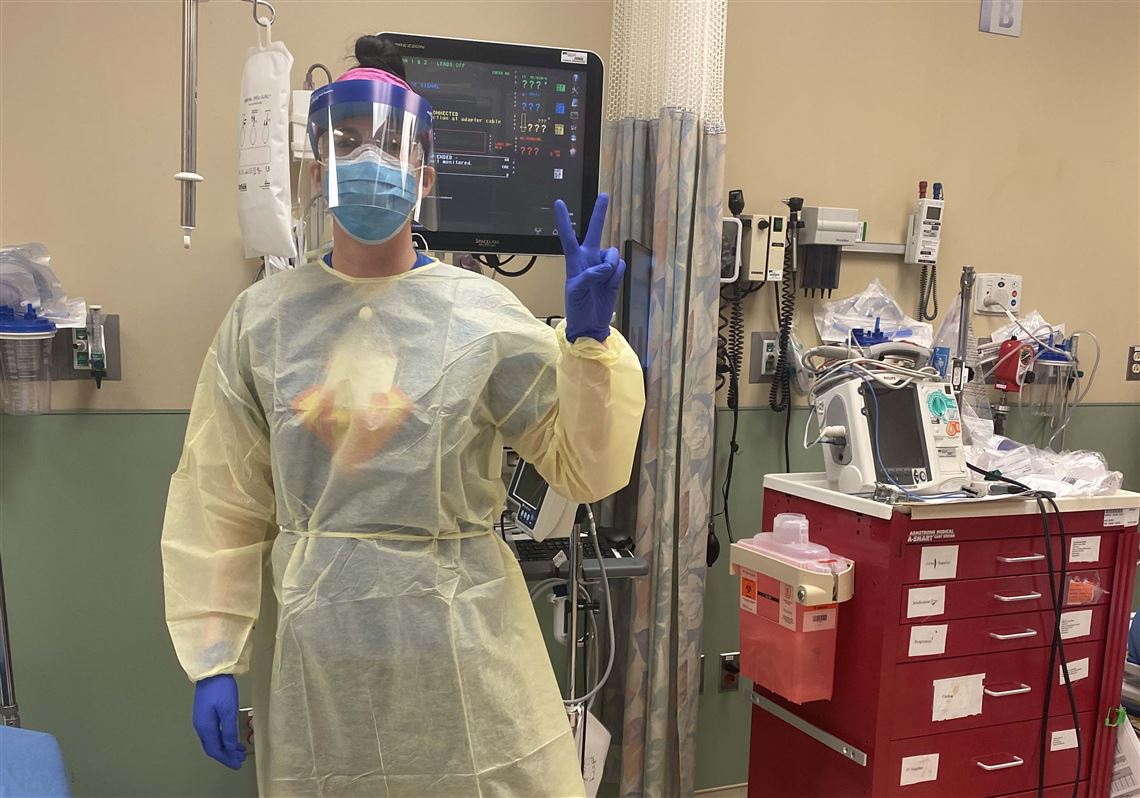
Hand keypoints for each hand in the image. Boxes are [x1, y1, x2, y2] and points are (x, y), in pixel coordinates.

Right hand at [192, 674, 244, 769]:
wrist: (211, 671)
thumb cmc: (221, 689)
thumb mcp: (228, 710)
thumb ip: (229, 730)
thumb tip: (230, 747)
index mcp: (205, 727)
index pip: (215, 749)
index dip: (226, 758)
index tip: (237, 763)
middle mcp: (200, 726)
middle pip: (212, 747)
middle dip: (226, 755)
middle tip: (239, 759)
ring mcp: (201, 720)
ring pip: (212, 740)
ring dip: (225, 747)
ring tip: (238, 750)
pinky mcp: (205, 714)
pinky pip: (213, 732)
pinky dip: (222, 738)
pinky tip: (230, 737)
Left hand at [555, 193, 624, 342]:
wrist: (591, 324)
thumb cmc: (577, 308)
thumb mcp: (576, 292)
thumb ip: (588, 276)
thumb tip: (604, 266)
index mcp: (574, 261)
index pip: (568, 237)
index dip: (563, 220)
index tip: (558, 202)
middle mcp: (589, 259)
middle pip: (595, 231)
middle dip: (599, 213)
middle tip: (604, 196)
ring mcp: (603, 265)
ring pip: (613, 253)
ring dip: (610, 266)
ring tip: (603, 281)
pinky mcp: (614, 274)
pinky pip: (621, 266)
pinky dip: (617, 275)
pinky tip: (610, 285)